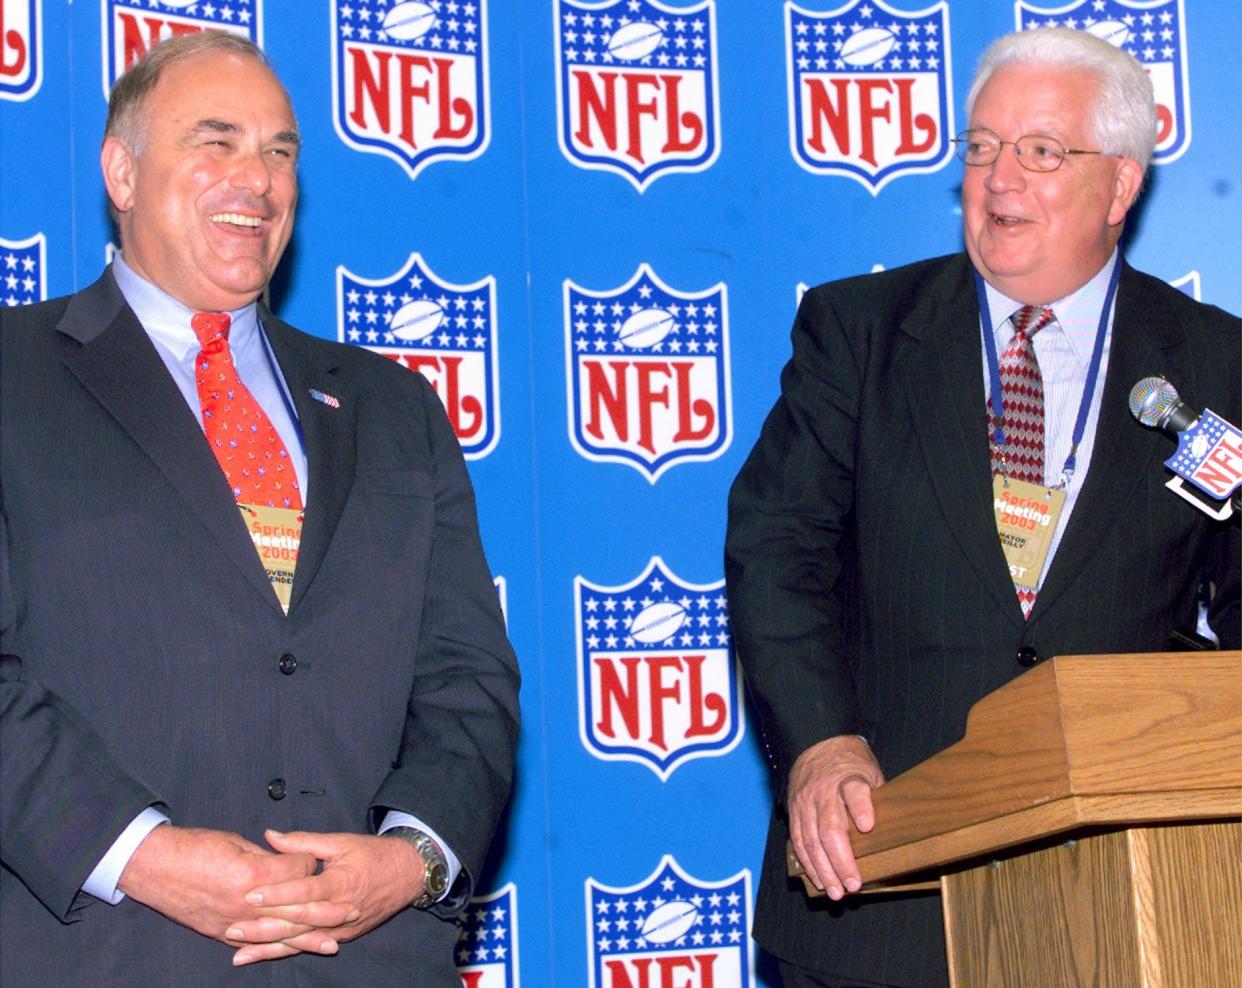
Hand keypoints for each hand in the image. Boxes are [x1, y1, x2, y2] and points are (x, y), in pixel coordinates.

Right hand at [117, 825, 345, 950]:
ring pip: (277, 934)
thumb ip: (267, 857)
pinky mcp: (220, 933)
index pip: (297, 874)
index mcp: (254, 874)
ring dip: (306, 940)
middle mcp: (246, 903)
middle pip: (294, 909)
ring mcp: (233, 921)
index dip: (310, 865)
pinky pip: (253, 944)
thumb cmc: (195, 848)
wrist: (155, 867)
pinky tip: (289, 954)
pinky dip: (273, 950)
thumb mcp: (237, 843)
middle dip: (323, 910)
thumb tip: (288, 862)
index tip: (316, 860)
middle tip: (351, 910)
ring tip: (332, 945)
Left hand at [227, 830, 424, 965]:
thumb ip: (303, 842)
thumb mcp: (341, 841)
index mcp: (341, 883)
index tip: (250, 893)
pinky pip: (309, 946)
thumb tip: (270, 836)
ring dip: (269, 947)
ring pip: (301, 941)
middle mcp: (341, 911)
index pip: (305, 891)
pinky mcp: (341, 937)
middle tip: (233, 928)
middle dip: (264, 927)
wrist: (407, 875)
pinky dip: (284, 952)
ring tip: (239, 951)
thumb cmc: (373, 855)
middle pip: (298, 923)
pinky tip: (261, 956)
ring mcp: (342, 929)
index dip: (278, 893)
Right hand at [787, 735, 884, 899]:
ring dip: (823, 870)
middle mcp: (824, 791)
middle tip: (853, 884)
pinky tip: (818, 879)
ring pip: (811, 840)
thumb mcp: (871, 773)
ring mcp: (805, 802)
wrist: (817, 744)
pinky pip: (798, 841)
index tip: (868, 825)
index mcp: (848, 777)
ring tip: (835, 892)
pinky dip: (808, 863)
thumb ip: (877, 800)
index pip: (854, 791)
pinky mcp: (794, 811)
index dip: (861, 808)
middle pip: (830, 828)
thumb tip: (896, 834)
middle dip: (841, 860)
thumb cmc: (851, 765)